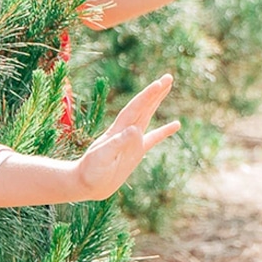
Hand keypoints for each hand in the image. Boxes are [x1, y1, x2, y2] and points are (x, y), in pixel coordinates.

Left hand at [74, 75, 179, 200]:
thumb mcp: (102, 157)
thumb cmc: (91, 171)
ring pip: (147, 115)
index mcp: (118, 130)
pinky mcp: (137, 151)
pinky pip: (154, 138)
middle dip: (155, 92)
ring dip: (157, 101)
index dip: (147, 95)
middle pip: (143, 106)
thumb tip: (135, 130)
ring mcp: (132, 140)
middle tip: (168, 77)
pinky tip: (176, 125)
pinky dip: (165, 131)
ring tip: (167, 88)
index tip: (159, 83)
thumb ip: (118, 143)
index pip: (135, 108)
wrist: (86, 184)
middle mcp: (126, 131)